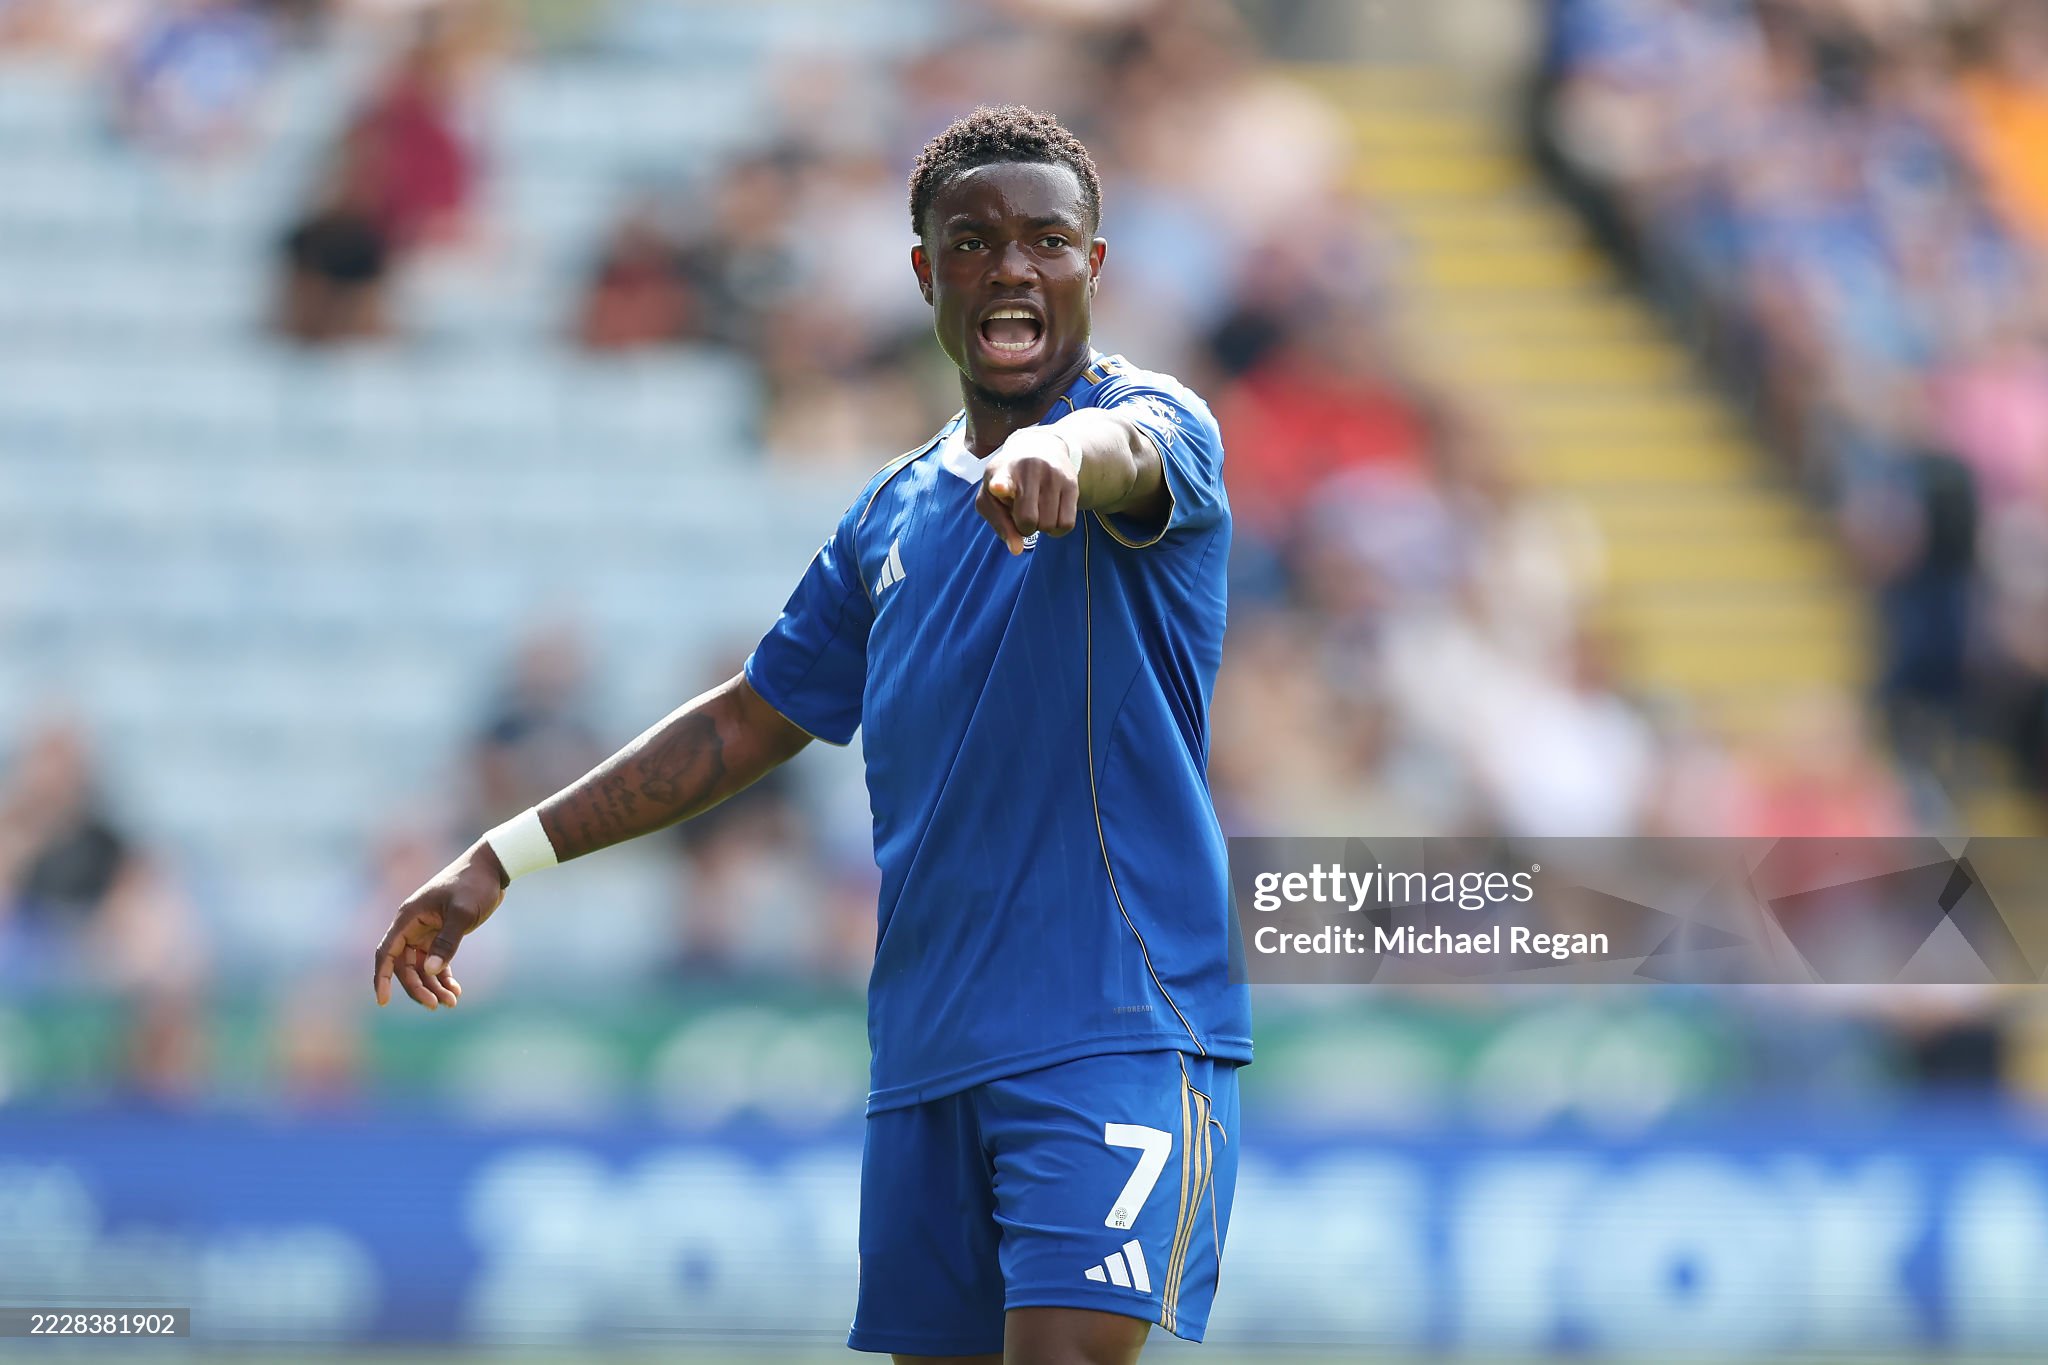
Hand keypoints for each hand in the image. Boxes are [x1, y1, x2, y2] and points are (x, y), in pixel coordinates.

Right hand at [372, 841, 506, 1009]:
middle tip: (436, 1005)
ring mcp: (426, 931)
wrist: (492, 868)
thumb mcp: (463, 912)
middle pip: (404, 966)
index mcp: (409, 917)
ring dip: (432, 986)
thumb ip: (447, 942)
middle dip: (417, 987)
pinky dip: (443, 977)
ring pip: (421, 967)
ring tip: (451, 1002)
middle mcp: (413, 926)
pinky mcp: (442, 934)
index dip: (381, 977)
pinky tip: (455, 991)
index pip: (386, 952)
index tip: (383, 1001)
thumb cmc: (475, 884)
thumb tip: (429, 971)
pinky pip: (436, 961)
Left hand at [978, 426, 1079, 555]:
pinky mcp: (1072, 483)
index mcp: (1002, 472)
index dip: (1001, 486)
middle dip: (1024, 527)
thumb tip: (1017, 549)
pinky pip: (1067, 524)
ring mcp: (1053, 475)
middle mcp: (1029, 470)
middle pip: (1029, 520)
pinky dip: (1057, 530)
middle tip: (1022, 515)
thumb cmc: (1008, 481)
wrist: (1039, 447)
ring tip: (1037, 510)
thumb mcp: (992, 498)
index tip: (998, 487)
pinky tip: (1051, 516)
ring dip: (1041, 528)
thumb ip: (1000, 524)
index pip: (1001, 480)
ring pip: (1049, 525)